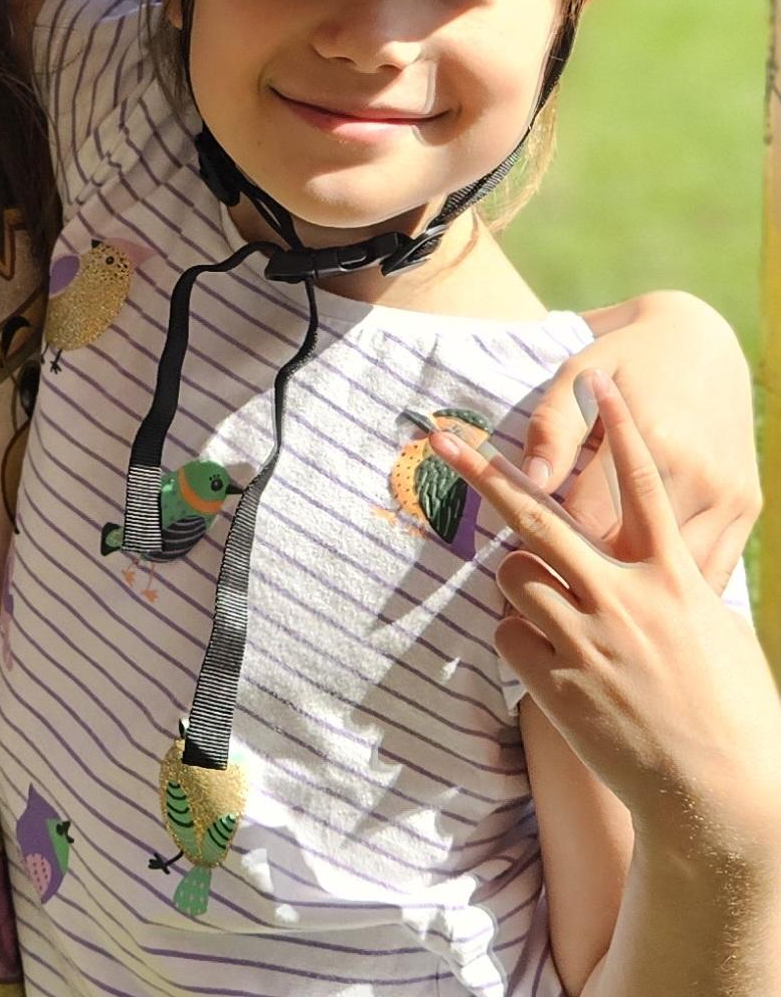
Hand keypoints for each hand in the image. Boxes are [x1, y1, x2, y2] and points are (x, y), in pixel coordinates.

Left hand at [432, 376, 780, 858]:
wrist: (723, 797)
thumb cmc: (732, 709)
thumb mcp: (713, 629)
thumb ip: (670, 581)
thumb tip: (638, 547)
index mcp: (675, 577)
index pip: (643, 483)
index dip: (621, 428)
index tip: (602, 378)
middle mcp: (628, 600)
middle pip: (543, 518)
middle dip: (488, 476)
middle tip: (445, 444)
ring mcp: (589, 642)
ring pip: (514, 576)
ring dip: (522, 582)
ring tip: (559, 613)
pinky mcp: (560, 685)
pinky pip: (509, 635)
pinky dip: (522, 639)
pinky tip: (557, 665)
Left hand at [520, 292, 758, 592]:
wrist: (703, 342)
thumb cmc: (625, 358)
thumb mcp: (579, 375)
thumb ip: (553, 428)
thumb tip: (532, 483)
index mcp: (653, 442)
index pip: (587, 523)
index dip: (548, 544)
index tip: (519, 552)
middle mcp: (697, 476)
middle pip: (631, 556)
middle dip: (584, 576)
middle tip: (551, 583)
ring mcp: (728, 497)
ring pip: (674, 573)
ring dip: (632, 589)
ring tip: (591, 596)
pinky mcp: (748, 507)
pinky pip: (712, 570)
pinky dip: (677, 587)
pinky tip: (644, 593)